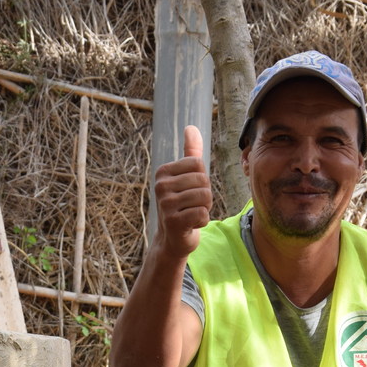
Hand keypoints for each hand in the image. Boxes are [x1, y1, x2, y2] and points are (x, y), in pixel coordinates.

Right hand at [152, 125, 211, 260]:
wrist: (172, 239)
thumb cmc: (182, 205)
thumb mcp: (186, 178)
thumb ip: (191, 153)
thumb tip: (191, 127)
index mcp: (163, 172)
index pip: (198, 164)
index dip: (202, 179)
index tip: (190, 191)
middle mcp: (161, 186)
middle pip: (203, 180)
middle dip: (205, 195)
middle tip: (192, 205)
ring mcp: (165, 204)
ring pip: (204, 197)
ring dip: (204, 208)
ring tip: (191, 214)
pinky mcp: (173, 222)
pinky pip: (202, 213)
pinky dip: (202, 220)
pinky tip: (191, 224)